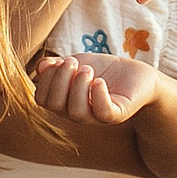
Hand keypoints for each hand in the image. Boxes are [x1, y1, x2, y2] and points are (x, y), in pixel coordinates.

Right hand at [30, 52, 158, 123]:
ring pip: (76, 112)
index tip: (60, 61)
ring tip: (89, 70)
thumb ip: (56, 65)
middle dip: (60, 79)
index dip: (46, 79)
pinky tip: (100, 81)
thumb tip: (41, 67)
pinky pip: (103, 113)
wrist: (135, 74)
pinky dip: (98, 95)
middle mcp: (77, 113)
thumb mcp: (75, 62)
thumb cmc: (103, 70)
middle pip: (55, 105)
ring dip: (78, 85)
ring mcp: (96, 116)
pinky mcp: (117, 114)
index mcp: (64, 102)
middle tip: (73, 62)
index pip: (42, 98)